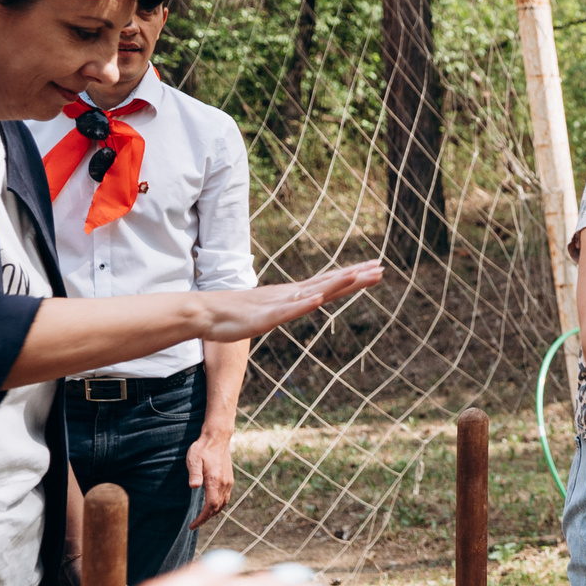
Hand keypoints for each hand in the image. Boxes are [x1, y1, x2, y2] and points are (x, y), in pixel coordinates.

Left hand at [186, 426, 233, 526]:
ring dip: (213, 513)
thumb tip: (193, 487)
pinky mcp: (229, 479)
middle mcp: (224, 483)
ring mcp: (228, 482)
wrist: (218, 438)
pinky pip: (226, 497)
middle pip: (218, 508)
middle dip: (206, 518)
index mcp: (215, 480)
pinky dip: (219, 506)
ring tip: (202, 518)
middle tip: (195, 525)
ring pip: (223, 504)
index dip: (202, 518)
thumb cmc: (202, 449)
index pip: (211, 506)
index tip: (193, 525)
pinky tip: (211, 506)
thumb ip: (194, 473)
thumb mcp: (194, 459)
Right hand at [198, 262, 382, 343]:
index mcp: (292, 294)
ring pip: (311, 292)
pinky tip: (317, 300)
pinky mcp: (263, 317)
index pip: (328, 283)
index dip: (353, 276)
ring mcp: (277, 304)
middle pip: (327, 284)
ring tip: (357, 276)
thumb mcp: (271, 310)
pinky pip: (285, 312)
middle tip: (381, 268)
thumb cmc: (235, 313)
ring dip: (334, 284)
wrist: (204, 314)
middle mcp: (289, 295)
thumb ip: (288, 306)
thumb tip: (307, 302)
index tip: (375, 268)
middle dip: (355, 277)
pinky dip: (302, 305)